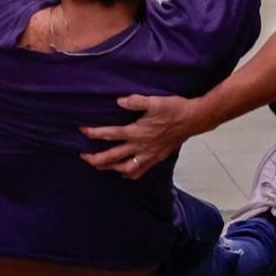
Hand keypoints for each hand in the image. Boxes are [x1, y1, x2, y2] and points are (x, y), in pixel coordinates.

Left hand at [80, 94, 201, 178]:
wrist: (193, 120)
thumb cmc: (174, 108)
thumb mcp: (155, 101)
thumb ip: (136, 101)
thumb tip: (118, 101)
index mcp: (137, 131)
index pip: (110, 135)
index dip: (94, 133)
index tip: (82, 130)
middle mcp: (140, 146)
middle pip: (113, 157)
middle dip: (96, 158)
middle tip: (83, 157)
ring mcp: (148, 155)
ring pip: (125, 168)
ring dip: (110, 168)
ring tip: (99, 166)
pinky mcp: (156, 158)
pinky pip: (140, 171)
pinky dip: (129, 174)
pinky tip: (123, 173)